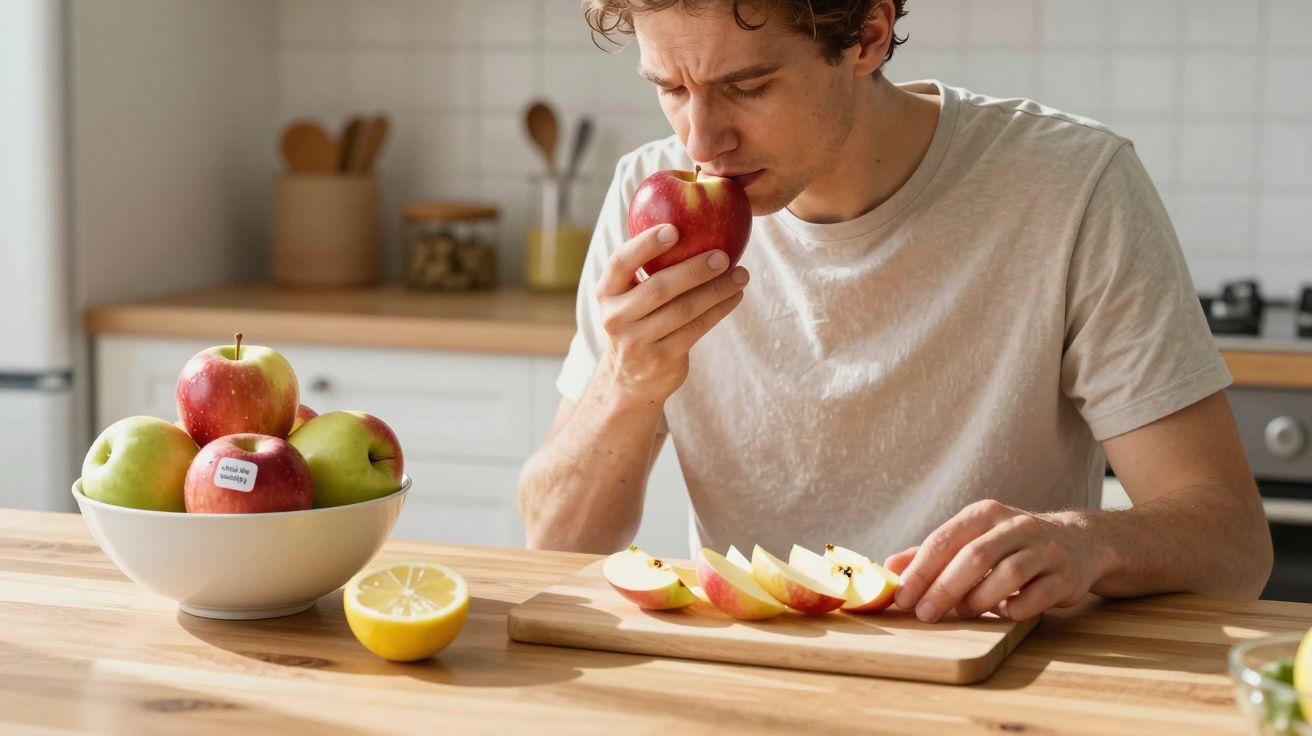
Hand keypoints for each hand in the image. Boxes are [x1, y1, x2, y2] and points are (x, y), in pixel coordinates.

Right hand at [595, 224, 748, 403]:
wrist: (629, 380)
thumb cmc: (636, 321)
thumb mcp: (627, 296)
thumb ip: (646, 266)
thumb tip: (687, 218)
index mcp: (605, 292)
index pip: (620, 262)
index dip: (645, 244)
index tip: (674, 228)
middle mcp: (616, 317)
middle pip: (659, 288)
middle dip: (695, 269)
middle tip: (724, 254)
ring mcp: (638, 341)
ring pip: (684, 310)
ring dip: (717, 290)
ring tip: (741, 275)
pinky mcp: (662, 359)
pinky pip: (697, 329)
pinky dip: (719, 309)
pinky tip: (735, 296)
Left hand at [886, 500, 1108, 622]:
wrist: (1078, 543)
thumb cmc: (1010, 545)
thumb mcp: (971, 538)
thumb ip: (932, 553)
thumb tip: (890, 568)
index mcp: (984, 513)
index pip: (944, 539)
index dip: (920, 570)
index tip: (902, 597)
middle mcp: (1015, 525)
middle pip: (974, 557)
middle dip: (943, 588)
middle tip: (924, 614)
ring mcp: (1044, 549)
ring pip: (1007, 575)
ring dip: (978, 600)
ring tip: (963, 612)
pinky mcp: (1066, 576)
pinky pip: (1036, 596)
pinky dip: (1014, 609)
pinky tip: (1003, 612)